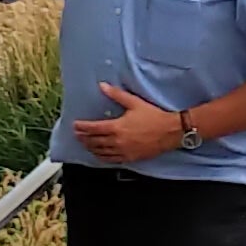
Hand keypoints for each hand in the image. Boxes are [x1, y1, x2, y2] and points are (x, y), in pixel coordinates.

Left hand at [70, 84, 185, 163]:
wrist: (170, 132)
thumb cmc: (153, 116)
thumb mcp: (135, 102)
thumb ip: (117, 95)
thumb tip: (102, 86)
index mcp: (117, 127)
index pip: (94, 128)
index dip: (83, 127)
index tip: (75, 125)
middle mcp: (117, 141)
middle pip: (95, 141)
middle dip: (84, 138)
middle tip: (77, 135)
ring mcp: (123, 151)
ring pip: (101, 152)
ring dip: (91, 148)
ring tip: (84, 144)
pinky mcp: (130, 158)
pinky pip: (111, 160)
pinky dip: (102, 157)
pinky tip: (98, 155)